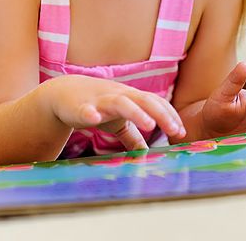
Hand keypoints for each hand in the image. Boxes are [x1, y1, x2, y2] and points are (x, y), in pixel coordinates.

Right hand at [45, 74, 185, 150]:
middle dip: (161, 114)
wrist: (63, 93)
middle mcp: (118, 96)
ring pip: (120, 103)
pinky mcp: (80, 107)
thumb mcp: (117, 120)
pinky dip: (90, 114)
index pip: (155, 103)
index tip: (182, 132)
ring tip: (150, 126)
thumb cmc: (96, 106)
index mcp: (130, 98)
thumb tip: (144, 152)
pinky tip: (95, 120)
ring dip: (136, 113)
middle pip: (144, 100)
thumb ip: (131, 135)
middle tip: (175, 130)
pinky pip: (86, 110)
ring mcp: (100, 100)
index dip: (169, 115)